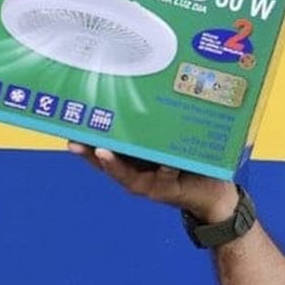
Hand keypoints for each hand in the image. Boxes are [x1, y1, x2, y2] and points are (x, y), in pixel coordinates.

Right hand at [67, 142, 237, 221]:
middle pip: (106, 163)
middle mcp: (135, 174)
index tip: (68, 128)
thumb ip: (160, 127)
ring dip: (113, 164)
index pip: (103, 150)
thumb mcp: (171, 142)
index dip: (85, 141)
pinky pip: (161, 177)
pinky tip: (161, 162)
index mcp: (133, 160)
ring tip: (102, 151)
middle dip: (88, 153)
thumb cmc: (191, 163)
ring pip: (126, 174)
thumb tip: (152, 91)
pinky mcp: (166, 190)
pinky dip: (162, 170)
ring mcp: (149, 184)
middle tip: (73, 141)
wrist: (215, 193)